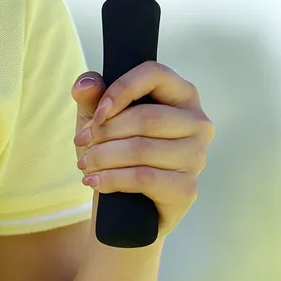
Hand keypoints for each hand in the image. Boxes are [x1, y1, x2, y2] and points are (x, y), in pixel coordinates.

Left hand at [71, 61, 213, 238]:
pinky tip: (95, 182)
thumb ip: (91, 96)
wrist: (124, 206)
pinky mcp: (187, 189)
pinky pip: (145, 178)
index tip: (97, 113)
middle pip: (147, 117)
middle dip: (105, 132)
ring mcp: (196, 157)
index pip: (154, 74)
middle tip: (82, 143)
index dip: (120, 90)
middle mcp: (197, 122)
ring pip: (142, 149)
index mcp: (181, 94)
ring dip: (103, 157)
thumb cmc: (117, 150)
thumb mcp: (98, 119)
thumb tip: (86, 84)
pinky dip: (112, 179)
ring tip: (85, 164)